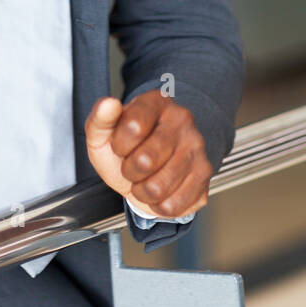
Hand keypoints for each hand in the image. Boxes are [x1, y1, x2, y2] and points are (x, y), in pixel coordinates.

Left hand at [85, 91, 211, 218]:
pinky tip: (161, 190)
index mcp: (155, 101)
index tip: (120, 145)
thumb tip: (108, 104)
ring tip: (146, 178)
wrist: (146, 168)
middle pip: (146, 160)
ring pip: (159, 187)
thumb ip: (100, 118)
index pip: (133, 127)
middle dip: (130, 171)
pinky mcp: (205, 173)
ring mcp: (196, 145)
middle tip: (133, 165)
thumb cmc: (125, 147)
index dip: (119, 145)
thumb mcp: (103, 133)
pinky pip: (173, 204)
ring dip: (143, 191)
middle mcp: (182, 119)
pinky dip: (159, 205)